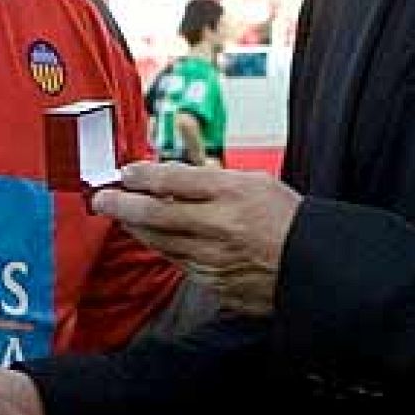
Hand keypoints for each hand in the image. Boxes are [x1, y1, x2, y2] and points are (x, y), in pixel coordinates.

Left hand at [91, 163, 299, 315]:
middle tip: (102, 197)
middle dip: (122, 203)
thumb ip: (209, 162)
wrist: (312, 267)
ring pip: (160, 241)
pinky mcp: (214, 282)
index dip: (143, 174)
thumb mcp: (252, 179)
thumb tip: (179, 132)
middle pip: (156, 212)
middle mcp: (221, 225)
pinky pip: (178, 262)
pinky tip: (153, 238)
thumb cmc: (284, 219)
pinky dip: (161, 247)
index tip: (125, 171)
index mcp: (234, 193)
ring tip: (121, 215)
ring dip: (136, 227)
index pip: (175, 178)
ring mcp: (216, 258)